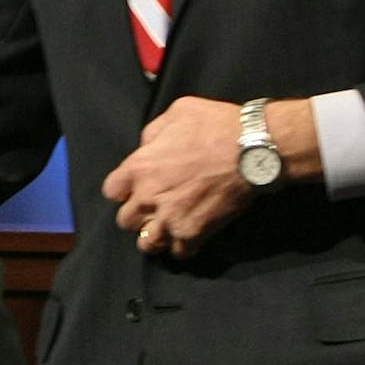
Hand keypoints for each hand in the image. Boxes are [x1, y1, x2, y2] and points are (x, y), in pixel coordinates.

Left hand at [101, 95, 256, 258]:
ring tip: (167, 228)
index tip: (137, 188)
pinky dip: (182, 247)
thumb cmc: (216, 125)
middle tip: (154, 208)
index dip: (123, 190)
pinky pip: (178, 252)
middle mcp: (148, 197)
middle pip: (125, 221)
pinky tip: (189, 235)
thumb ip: (154, 133)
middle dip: (138, 215)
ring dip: (155, 236)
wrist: (252, 149)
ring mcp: (170, 218)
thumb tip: (147, 147)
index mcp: (139, 167)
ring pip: (147, 244)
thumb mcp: (177, 112)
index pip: (112, 191)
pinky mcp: (194, 233)